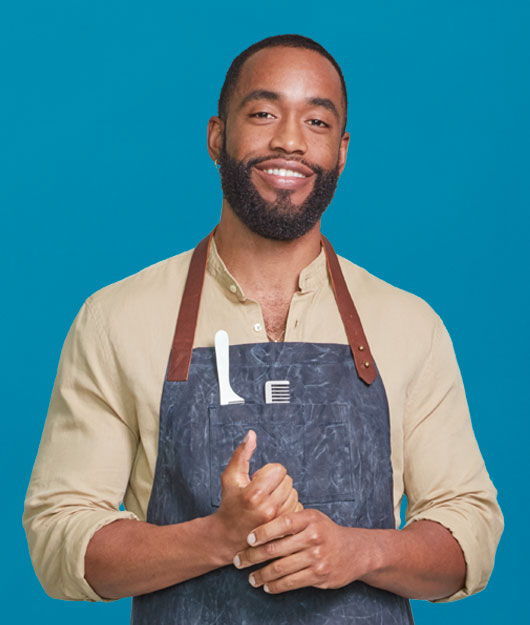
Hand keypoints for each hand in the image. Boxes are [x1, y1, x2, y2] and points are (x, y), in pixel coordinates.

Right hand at [212, 430, 301, 555]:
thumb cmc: (229, 503)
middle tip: (263, 490)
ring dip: (283, 494)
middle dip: (276, 482)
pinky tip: (275, 511)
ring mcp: (278, 522)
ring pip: (294, 494)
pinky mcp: (284, 530)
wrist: (228, 537)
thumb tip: (251, 433)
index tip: (258, 480)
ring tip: (268, 501)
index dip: (268, 472)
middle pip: (288, 481)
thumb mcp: (230, 476)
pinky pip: (297, 507)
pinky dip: (289, 507)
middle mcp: (268, 508)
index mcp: (254, 493)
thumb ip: (242, 453)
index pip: (279, 469)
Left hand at [233, 509, 372, 592]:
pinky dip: (275, 586)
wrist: (354, 551)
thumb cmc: (325, 531)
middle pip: (276, 548)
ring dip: (261, 575)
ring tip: (250, 577)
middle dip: (252, 556)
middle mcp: (313, 537)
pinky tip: (266, 586)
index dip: (262, 531)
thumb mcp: (311, 518)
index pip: (281, 523)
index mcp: (309, 518)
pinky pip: (291, 583)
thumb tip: (258, 523)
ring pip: (280, 568)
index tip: (247, 539)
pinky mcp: (319, 575)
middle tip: (238, 560)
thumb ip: (290, 520)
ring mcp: (317, 558)